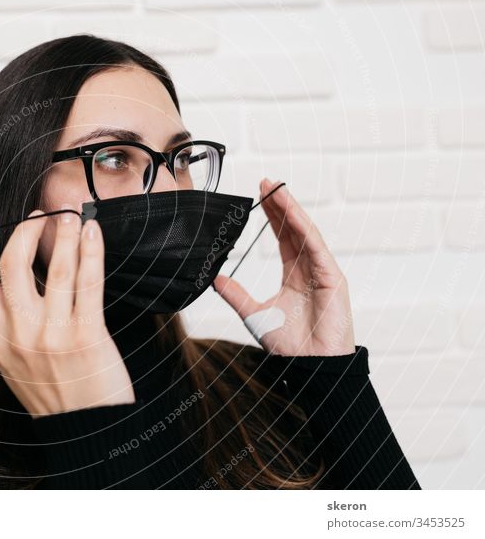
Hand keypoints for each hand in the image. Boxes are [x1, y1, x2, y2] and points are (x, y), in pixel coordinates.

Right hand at [0, 208, 134, 416]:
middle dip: (26, 230)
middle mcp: (19, 334)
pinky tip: (92, 233)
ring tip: (70, 216)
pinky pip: (88, 282)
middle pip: (14, 264)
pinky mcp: (87, 334)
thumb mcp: (12, 369)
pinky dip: (91, 251)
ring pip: (56, 268)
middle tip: (40, 216)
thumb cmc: (53, 397)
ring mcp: (52, 334)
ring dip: (63, 233)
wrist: (87, 430)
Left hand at [213, 178, 354, 356]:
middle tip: (265, 180)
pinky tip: (291, 212)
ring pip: (305, 231)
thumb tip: (214, 278)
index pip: (281, 237)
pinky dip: (303, 227)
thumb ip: (235, 294)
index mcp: (293, 274)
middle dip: (280, 204)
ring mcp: (322, 270)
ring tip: (276, 187)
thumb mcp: (254, 314)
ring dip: (291, 208)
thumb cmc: (289, 346)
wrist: (310, 367)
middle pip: (293, 228)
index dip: (272, 215)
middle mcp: (308, 268)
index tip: (259, 194)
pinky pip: (315, 246)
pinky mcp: (333, 276)